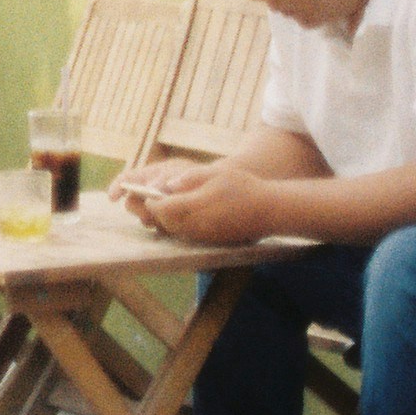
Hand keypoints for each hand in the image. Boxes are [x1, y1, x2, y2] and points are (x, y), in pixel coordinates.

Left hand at [140, 164, 272, 243]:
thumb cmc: (243, 187)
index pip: (162, 208)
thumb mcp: (216, 173)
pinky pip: (188, 235)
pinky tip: (182, 215)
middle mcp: (197, 225)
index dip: (150, 202)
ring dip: (166, 220)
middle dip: (154, 212)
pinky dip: (179, 226)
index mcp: (196, 207)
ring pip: (175, 230)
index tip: (145, 194)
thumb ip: (189, 178)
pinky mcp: (211, 241)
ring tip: (162, 207)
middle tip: (147, 201)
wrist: (270, 210)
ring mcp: (204, 236)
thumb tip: (166, 185)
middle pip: (165, 222)